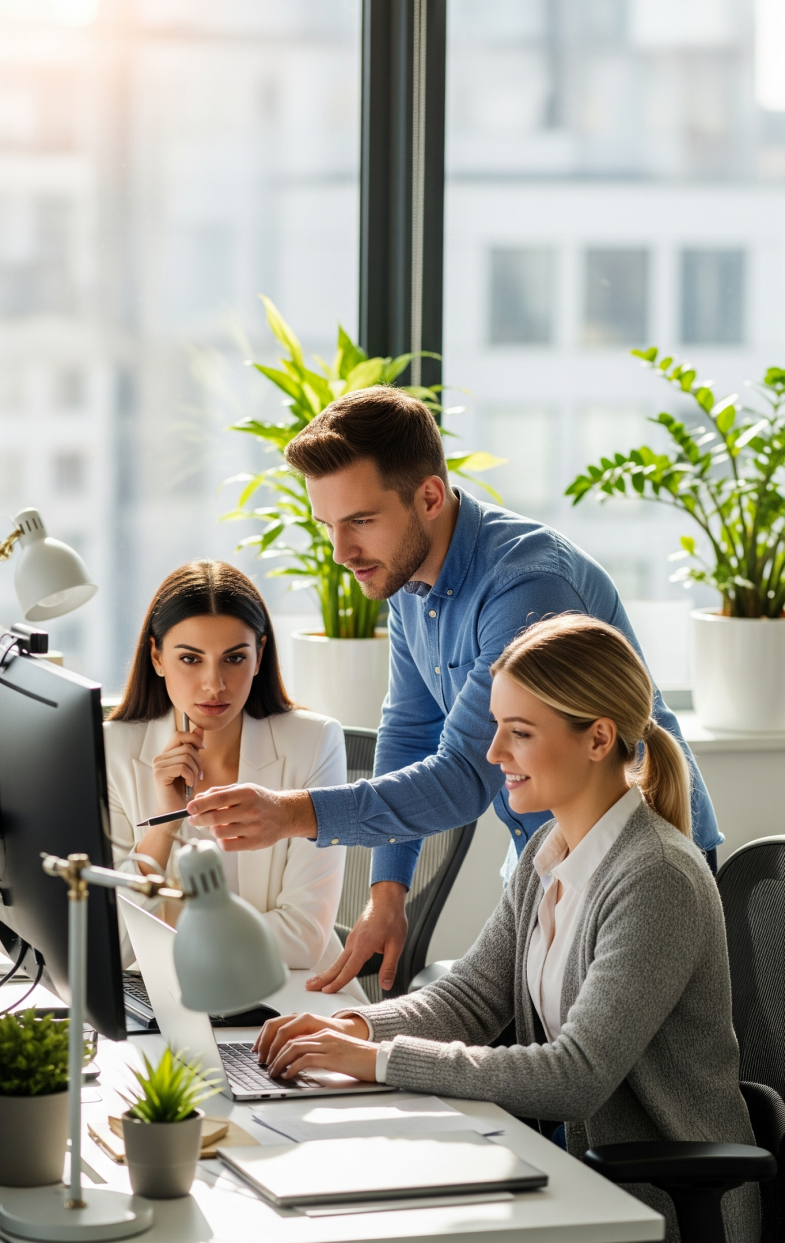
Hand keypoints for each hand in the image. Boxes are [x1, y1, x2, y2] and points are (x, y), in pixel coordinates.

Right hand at [152, 726, 204, 813]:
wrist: (174, 811)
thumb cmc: (183, 790)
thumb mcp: (192, 765)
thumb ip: (194, 747)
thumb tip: (199, 728)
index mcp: (166, 754)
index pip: (179, 734)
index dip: (193, 738)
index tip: (203, 749)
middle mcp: (159, 757)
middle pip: (187, 747)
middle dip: (199, 761)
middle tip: (199, 775)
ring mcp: (158, 765)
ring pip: (186, 757)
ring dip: (195, 771)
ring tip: (193, 781)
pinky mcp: (159, 774)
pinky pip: (182, 767)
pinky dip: (190, 776)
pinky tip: (189, 785)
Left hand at [186, 784, 316, 850]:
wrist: (285, 814)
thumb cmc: (259, 800)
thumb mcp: (243, 789)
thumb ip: (220, 792)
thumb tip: (197, 799)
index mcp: (247, 793)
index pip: (218, 799)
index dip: (200, 804)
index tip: (188, 808)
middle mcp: (251, 810)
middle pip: (215, 818)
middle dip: (198, 819)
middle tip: (193, 819)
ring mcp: (254, 828)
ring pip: (219, 832)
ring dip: (212, 829)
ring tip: (216, 825)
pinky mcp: (255, 843)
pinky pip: (227, 845)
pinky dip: (221, 840)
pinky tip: (225, 835)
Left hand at [258, 1017, 377, 1082]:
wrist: (379, 1059)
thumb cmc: (361, 1059)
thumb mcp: (338, 1051)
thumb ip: (322, 1052)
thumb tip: (303, 1063)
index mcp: (325, 1034)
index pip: (295, 1035)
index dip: (278, 1046)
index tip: (270, 1057)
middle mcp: (324, 1036)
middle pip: (290, 1040)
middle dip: (274, 1053)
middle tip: (268, 1066)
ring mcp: (327, 1045)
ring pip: (294, 1048)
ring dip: (279, 1061)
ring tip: (274, 1072)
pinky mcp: (331, 1057)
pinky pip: (305, 1059)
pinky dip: (292, 1067)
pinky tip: (288, 1075)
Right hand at [306, 881, 407, 993]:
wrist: (386, 899)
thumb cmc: (393, 919)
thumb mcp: (396, 945)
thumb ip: (389, 967)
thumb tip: (385, 986)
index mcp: (363, 946)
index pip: (348, 969)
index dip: (337, 982)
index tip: (326, 992)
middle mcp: (353, 943)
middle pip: (336, 965)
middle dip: (322, 978)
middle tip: (308, 987)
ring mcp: (352, 939)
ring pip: (338, 960)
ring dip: (327, 972)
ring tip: (315, 982)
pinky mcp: (354, 936)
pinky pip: (343, 954)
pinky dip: (336, 964)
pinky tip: (334, 970)